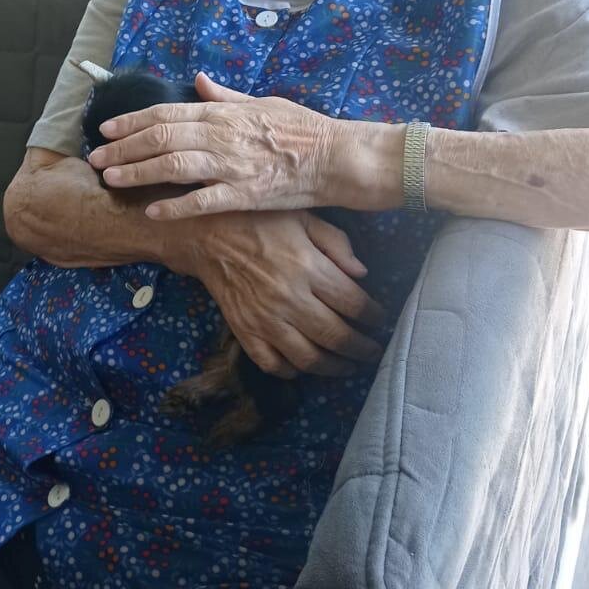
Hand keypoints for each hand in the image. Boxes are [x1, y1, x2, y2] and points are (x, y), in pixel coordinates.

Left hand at [89, 72, 401, 220]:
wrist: (337, 157)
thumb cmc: (304, 129)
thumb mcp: (264, 102)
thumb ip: (228, 96)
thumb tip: (201, 81)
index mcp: (224, 112)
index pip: (167, 112)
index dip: (132, 121)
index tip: (107, 128)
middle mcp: (222, 135)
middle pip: (161, 138)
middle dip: (124, 148)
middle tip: (96, 157)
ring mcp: (232, 165)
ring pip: (173, 166)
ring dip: (138, 172)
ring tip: (111, 179)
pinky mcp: (245, 194)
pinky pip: (204, 201)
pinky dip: (176, 205)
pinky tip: (152, 211)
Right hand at [174, 209, 386, 378]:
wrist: (207, 234)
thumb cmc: (260, 221)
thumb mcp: (304, 218)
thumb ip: (337, 244)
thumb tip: (363, 274)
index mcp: (308, 267)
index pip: (354, 303)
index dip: (374, 316)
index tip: (382, 319)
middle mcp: (290, 298)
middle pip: (337, 336)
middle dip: (362, 348)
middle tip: (374, 351)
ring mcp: (265, 320)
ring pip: (309, 359)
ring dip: (335, 367)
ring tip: (349, 366)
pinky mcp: (244, 332)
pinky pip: (273, 364)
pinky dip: (292, 371)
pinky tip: (305, 364)